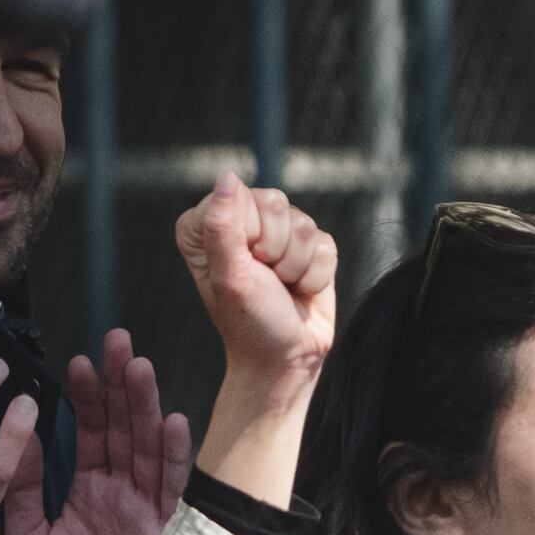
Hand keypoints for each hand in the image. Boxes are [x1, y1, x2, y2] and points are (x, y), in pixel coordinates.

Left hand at [0, 330, 187, 534]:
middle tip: (115, 341)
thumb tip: (11, 433)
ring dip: (144, 408)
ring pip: (149, 451)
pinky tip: (169, 422)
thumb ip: (21, 487)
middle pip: (124, 433)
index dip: (85, 400)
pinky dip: (174, 457)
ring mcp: (149, 518)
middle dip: (120, 387)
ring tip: (136, 366)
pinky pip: (173, 491)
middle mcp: (123, 501)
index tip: (77, 362)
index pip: (90, 437)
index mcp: (90, 499)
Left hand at [174, 176, 339, 499]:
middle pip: (277, 204)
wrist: (287, 358)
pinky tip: (300, 288)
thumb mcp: (230, 277)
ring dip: (298, 265)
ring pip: (305, 223)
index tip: (245, 267)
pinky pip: (327, 242)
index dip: (250, 235)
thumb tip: (228, 176)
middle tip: (266, 278)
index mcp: (207, 223)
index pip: (241, 197)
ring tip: (283, 287)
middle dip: (278, 249)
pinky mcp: (309, 248)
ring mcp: (277, 233)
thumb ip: (223, 225)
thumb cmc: (250, 323)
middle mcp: (240, 221)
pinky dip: (318, 273)